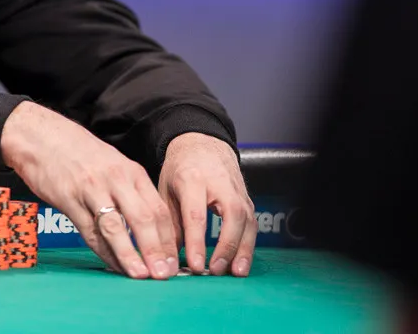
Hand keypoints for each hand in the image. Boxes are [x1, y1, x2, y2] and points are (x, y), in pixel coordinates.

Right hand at [1, 101, 178, 278]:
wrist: (42, 137)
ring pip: (115, 227)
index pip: (158, 209)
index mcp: (131, 172)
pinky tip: (112, 264)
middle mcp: (115, 179)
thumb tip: (151, 229)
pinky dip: (102, 251)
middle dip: (155, 250)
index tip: (173, 262)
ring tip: (140, 275)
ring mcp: (91, 189)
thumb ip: (131, 192)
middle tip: (163, 274)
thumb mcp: (114, 165)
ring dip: (130, 255)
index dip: (168, 239)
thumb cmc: (80, 153)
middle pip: (142, 218)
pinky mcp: (68, 199)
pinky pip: (89, 231)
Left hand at [158, 132, 254, 276]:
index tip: (196, 266)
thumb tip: (168, 257)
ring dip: (243, 249)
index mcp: (191, 179)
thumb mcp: (165, 189)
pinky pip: (252, 224)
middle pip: (232, 215)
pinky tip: (241, 263)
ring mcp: (237, 190)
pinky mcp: (247, 198)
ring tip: (235, 273)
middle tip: (216, 271)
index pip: (196, 214)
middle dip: (226, 246)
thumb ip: (168, 223)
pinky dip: (248, 245)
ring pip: (247, 220)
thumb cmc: (180, 169)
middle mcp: (219, 183)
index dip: (197, 242)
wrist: (202, 144)